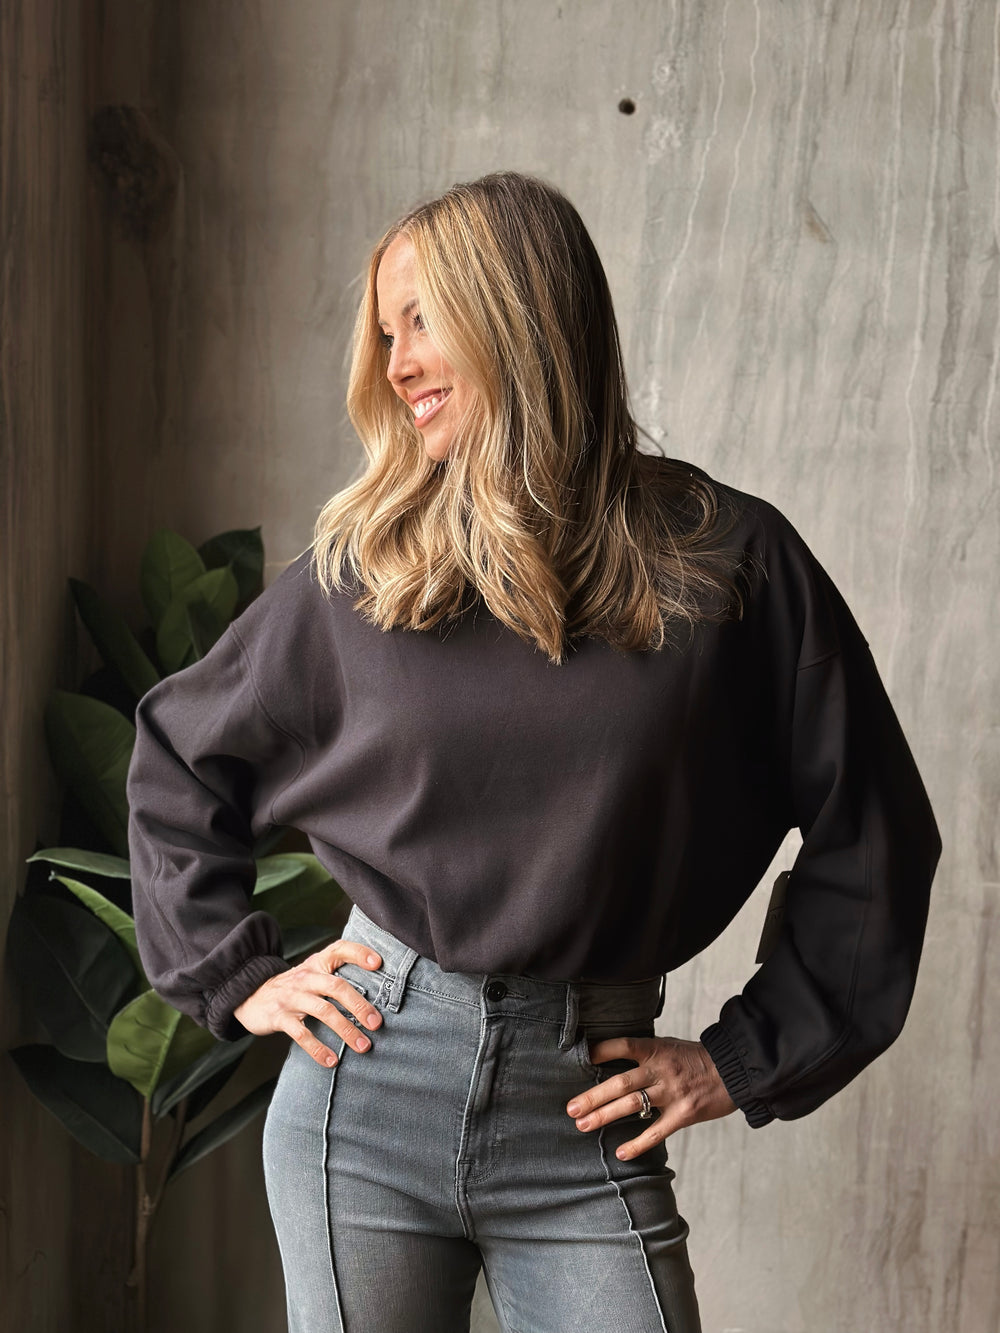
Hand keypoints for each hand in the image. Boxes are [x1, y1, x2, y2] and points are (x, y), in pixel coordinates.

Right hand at [233, 938, 383, 1068]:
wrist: (250, 995)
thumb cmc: (294, 986)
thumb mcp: (312, 972)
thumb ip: (336, 974)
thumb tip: (376, 991)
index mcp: (317, 964)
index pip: (339, 949)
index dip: (359, 953)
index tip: (378, 964)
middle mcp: (306, 977)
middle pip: (336, 986)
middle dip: (359, 1005)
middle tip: (377, 1023)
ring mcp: (292, 997)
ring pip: (323, 1011)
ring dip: (346, 1030)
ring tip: (363, 1046)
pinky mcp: (279, 1017)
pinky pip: (301, 1034)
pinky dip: (318, 1048)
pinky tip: (331, 1061)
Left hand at [565, 1035, 736, 1159]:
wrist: (734, 1069)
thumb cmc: (696, 1059)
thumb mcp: (670, 1047)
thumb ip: (645, 1055)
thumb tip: (612, 1061)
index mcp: (656, 1050)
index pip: (623, 1046)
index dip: (602, 1051)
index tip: (581, 1059)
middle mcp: (661, 1070)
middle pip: (621, 1083)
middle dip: (593, 1096)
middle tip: (570, 1108)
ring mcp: (672, 1093)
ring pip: (632, 1105)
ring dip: (604, 1116)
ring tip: (583, 1125)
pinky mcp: (684, 1114)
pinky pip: (656, 1131)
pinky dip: (638, 1144)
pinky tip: (621, 1153)